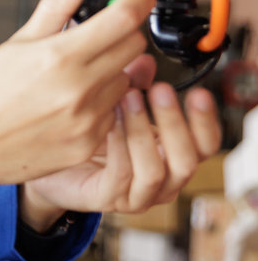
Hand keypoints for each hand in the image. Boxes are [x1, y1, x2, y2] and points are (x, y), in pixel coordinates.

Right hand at [0, 0, 152, 197]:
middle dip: (122, 35)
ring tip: (75, 79)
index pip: (124, 18)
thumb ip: (57, 8)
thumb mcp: (17, 44)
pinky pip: (112, 114)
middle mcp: (78, 89)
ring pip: (125, 81)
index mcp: (60, 57)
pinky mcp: (87, 144)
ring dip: (110, 73)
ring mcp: (86, 120)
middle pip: (133, 47)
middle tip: (99, 38)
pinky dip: (99, 105)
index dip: (138, 0)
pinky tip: (70, 107)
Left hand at [20, 77, 221, 225]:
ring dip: (142, 132)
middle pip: (187, 160)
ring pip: (155, 171)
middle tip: (159, 90)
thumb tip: (145, 60)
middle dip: (174, 122)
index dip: (206, 121)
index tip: (198, 92)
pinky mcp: (108, 199)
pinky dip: (118, 147)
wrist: (52, 166)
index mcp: (174, 156)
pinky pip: (121, 176)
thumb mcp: (116, 105)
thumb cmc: (90, 137)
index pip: (207, 145)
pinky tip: (108, 123)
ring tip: (128, 100)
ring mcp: (137, 195)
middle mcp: (163, 180)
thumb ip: (134, 84)